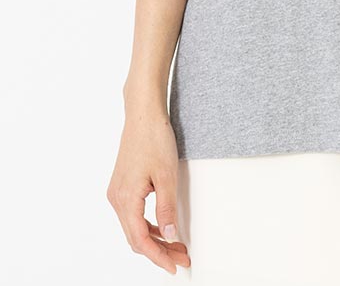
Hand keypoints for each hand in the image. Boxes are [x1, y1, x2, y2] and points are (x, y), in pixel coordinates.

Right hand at [106, 107, 190, 273]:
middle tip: (181, 256)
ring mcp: (117, 192)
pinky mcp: (122, 185)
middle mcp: (116, 199)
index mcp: (125, 199)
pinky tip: (164, 225)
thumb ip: (167, 208)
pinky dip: (148, 224)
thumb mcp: (167, 175)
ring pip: (134, 226)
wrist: (143, 114)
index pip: (140, 240)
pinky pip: (133, 214)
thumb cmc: (154, 138)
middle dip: (159, 250)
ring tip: (177, 244)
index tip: (174, 266)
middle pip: (136, 237)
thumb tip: (170, 235)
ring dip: (154, 238)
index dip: (158, 256)